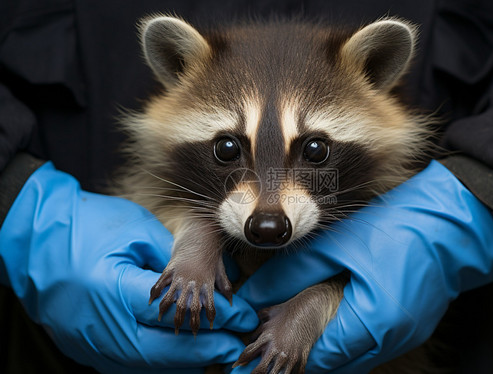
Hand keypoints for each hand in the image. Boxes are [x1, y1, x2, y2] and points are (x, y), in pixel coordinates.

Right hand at [0, 162, 258, 373]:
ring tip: (218, 351)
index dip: (214, 317)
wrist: (34, 241)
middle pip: (163, 351)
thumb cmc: (86, 226)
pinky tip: (186, 356)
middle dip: (207, 349)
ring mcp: (90, 344)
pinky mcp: (88, 350)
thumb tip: (210, 279)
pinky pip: (132, 365)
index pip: (174, 313)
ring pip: (149, 365)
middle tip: (236, 343)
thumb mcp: (135, 231)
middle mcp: (99, 326)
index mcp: (110, 290)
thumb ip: (173, 259)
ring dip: (187, 361)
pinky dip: (162, 362)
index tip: (243, 316)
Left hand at [233, 160, 492, 372]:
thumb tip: (254, 294)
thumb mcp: (337, 247)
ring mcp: (405, 336)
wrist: (454, 221)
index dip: (289, 349)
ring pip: (355, 356)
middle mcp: (391, 340)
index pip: (320, 357)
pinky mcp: (412, 327)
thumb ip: (291, 274)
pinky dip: (349, 335)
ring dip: (328, 343)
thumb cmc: (398, 229)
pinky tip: (335, 314)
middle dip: (306, 350)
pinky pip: (372, 344)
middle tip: (278, 331)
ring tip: (300, 322)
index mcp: (373, 324)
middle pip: (337, 363)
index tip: (265, 338)